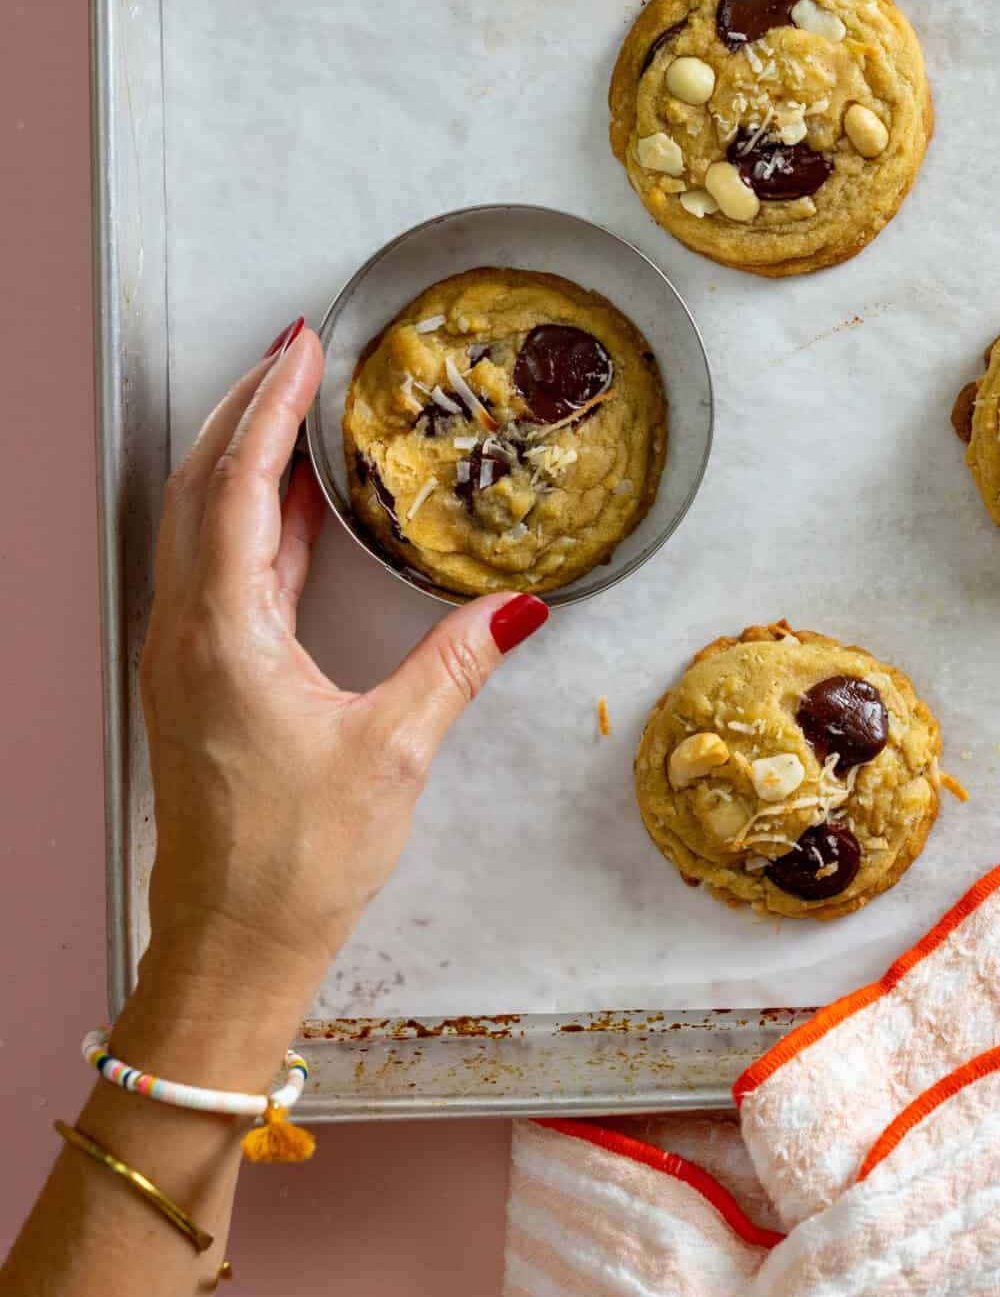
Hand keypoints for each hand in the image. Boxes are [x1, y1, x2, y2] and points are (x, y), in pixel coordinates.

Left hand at [136, 319, 547, 1033]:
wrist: (230, 949)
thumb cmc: (295, 862)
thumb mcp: (392, 754)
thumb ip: (455, 665)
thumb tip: (518, 606)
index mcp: (223, 636)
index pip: (239, 486)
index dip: (271, 407)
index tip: (303, 347)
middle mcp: (186, 633)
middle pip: (201, 486)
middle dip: (246, 409)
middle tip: (296, 354)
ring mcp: (184, 656)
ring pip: (201, 524)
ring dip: (244, 459)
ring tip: (297, 409)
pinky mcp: (198, 679)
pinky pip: (216, 569)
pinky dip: (253, 520)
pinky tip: (299, 510)